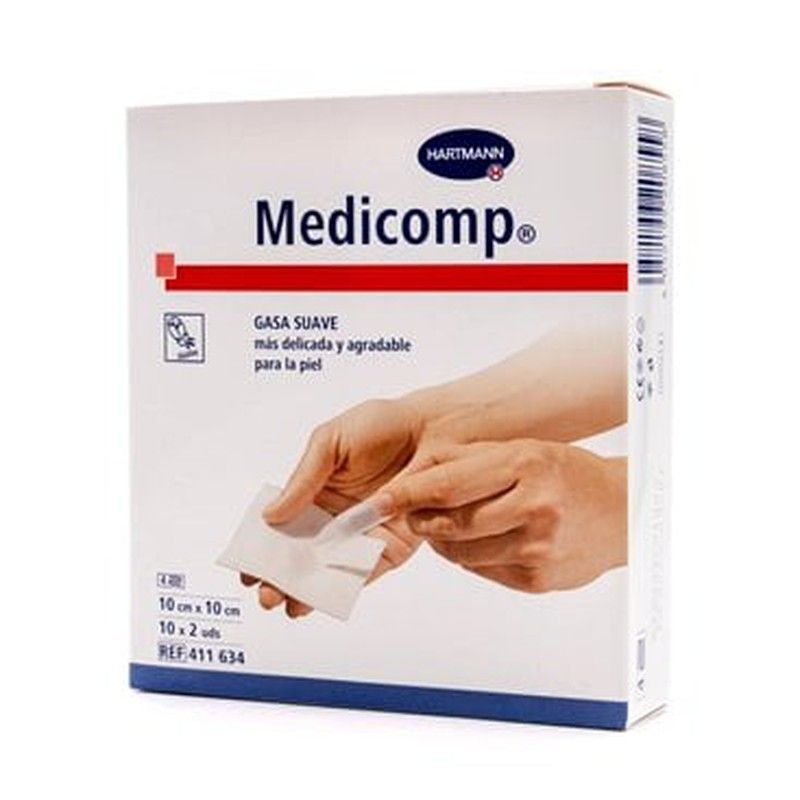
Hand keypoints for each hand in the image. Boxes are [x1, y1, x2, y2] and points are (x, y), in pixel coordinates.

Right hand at [242, 399, 426, 616]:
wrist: (432, 430)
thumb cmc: (381, 426)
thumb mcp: (329, 442)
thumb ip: (302, 479)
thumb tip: (270, 515)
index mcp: (314, 494)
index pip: (282, 527)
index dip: (263, 548)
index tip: (247, 567)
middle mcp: (333, 520)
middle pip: (300, 556)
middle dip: (280, 577)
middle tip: (265, 592)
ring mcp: (360, 537)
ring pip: (327, 572)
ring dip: (307, 591)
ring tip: (290, 602)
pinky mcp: (389, 549)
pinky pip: (363, 573)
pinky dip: (343, 588)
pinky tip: (323, 597)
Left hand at [375, 440, 626, 592]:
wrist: (623, 512)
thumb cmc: (568, 474)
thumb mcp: (523, 450)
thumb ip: (470, 460)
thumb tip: (416, 475)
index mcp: (526, 465)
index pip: (448, 484)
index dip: (407, 494)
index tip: (379, 500)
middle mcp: (533, 507)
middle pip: (450, 522)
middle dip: (421, 519)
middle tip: (413, 512)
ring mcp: (536, 548)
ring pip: (460, 551)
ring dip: (444, 540)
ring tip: (452, 524)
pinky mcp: (537, 579)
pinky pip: (482, 569)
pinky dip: (472, 555)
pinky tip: (487, 539)